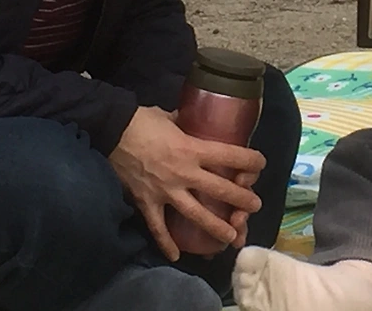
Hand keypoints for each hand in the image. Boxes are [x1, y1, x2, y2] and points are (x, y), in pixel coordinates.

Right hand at [108, 106, 265, 260]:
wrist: (111, 130)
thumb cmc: (142, 120)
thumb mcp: (171, 117)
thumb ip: (186, 124)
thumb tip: (192, 121)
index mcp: (192, 148)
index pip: (229, 156)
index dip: (249, 160)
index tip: (260, 163)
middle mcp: (183, 172)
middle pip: (219, 190)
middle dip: (241, 199)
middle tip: (255, 206)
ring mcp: (165, 190)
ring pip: (196, 214)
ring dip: (216, 227)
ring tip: (232, 237)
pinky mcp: (146, 201)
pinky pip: (158, 227)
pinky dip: (166, 243)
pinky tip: (176, 256)